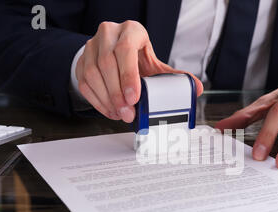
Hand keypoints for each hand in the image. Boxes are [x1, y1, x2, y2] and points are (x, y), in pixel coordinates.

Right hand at [76, 21, 203, 121]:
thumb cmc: (138, 58)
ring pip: (93, 74)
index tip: (134, 98)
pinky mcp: (81, 61)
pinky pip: (84, 83)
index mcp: (131, 31)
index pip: (125, 50)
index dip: (128, 76)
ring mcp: (91, 47)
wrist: (117, 54)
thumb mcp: (155, 64)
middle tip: (128, 113)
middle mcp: (108, 34)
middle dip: (118, 94)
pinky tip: (110, 110)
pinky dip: (97, 101)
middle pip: (107, 64)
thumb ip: (173, 76)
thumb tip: (197, 87)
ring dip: (107, 99)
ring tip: (120, 114)